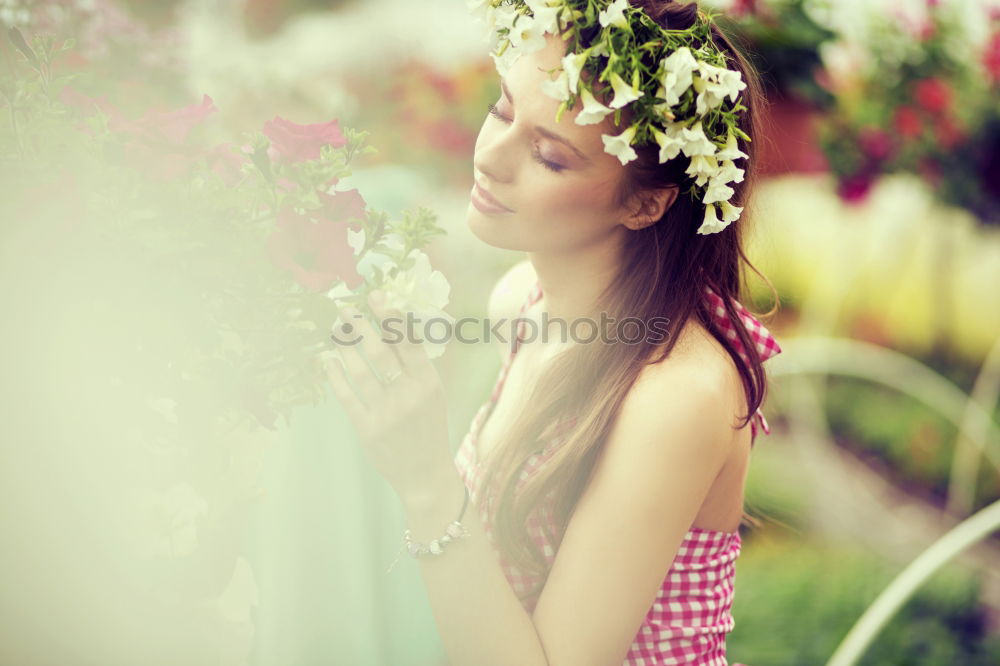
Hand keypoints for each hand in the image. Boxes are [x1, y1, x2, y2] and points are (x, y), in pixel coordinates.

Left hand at [322, 290, 453, 501]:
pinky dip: (335, 375)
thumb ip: (418, 364)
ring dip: (345, 347)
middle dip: (361, 326)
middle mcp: (408, 396)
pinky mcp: (367, 429)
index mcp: (429, 383)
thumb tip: (396, 325)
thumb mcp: (434, 393)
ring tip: (336, 329)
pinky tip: (328, 360)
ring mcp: (386, 414)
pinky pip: (346, 396)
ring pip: (359, 372)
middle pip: (380, 352)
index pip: (408, 342)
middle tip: (345, 308)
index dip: (391, 316)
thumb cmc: (430, 427)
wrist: (426, 474)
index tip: (376, 295)